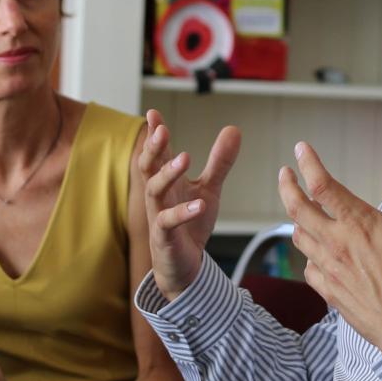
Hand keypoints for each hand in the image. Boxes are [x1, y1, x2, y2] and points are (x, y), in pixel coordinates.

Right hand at [139, 109, 241, 299]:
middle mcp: (159, 196)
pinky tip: (199, 204)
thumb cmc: (191, 225)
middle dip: (154, 148)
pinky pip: (169, 223)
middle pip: (148, 168)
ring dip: (168, 174)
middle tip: (162, 130)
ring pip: (154, 191)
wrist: (185, 267)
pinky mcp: (164, 238)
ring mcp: (159, 216)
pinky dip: (183, 213)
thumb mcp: (209, 189)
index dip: (155, 134)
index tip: (153, 113)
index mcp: (168, 183)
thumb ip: (219, 162)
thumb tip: (233, 128)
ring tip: (185, 158)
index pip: (158, 154)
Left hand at [279, 142, 381, 351]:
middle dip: (288, 187)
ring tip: (300, 211)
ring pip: (300, 239)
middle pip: (298, 210)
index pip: (323, 186)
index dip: (309, 164)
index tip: (301, 149)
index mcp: (361, 225)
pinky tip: (317, 255)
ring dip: (297, 220)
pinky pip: (309, 270)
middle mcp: (339, 246)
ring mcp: (332, 272)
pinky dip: (308, 256)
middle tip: (285, 174)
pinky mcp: (332, 294)